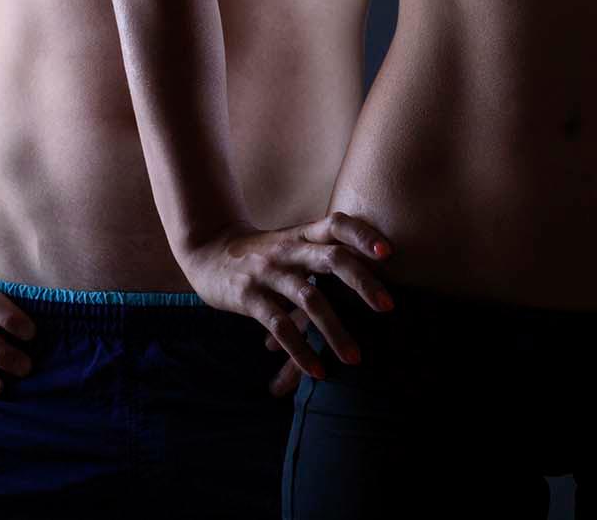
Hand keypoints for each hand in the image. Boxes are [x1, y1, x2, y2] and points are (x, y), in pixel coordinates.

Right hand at [180, 212, 394, 383]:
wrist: (207, 250)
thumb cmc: (263, 251)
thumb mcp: (292, 241)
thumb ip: (325, 250)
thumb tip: (377, 268)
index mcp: (303, 234)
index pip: (337, 224)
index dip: (363, 235)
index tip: (389, 252)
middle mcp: (288, 250)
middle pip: (331, 259)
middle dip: (362, 283)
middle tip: (389, 307)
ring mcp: (268, 273)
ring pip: (308, 299)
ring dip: (334, 330)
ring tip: (355, 359)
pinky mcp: (248, 297)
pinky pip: (279, 326)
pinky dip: (300, 350)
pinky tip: (317, 372)